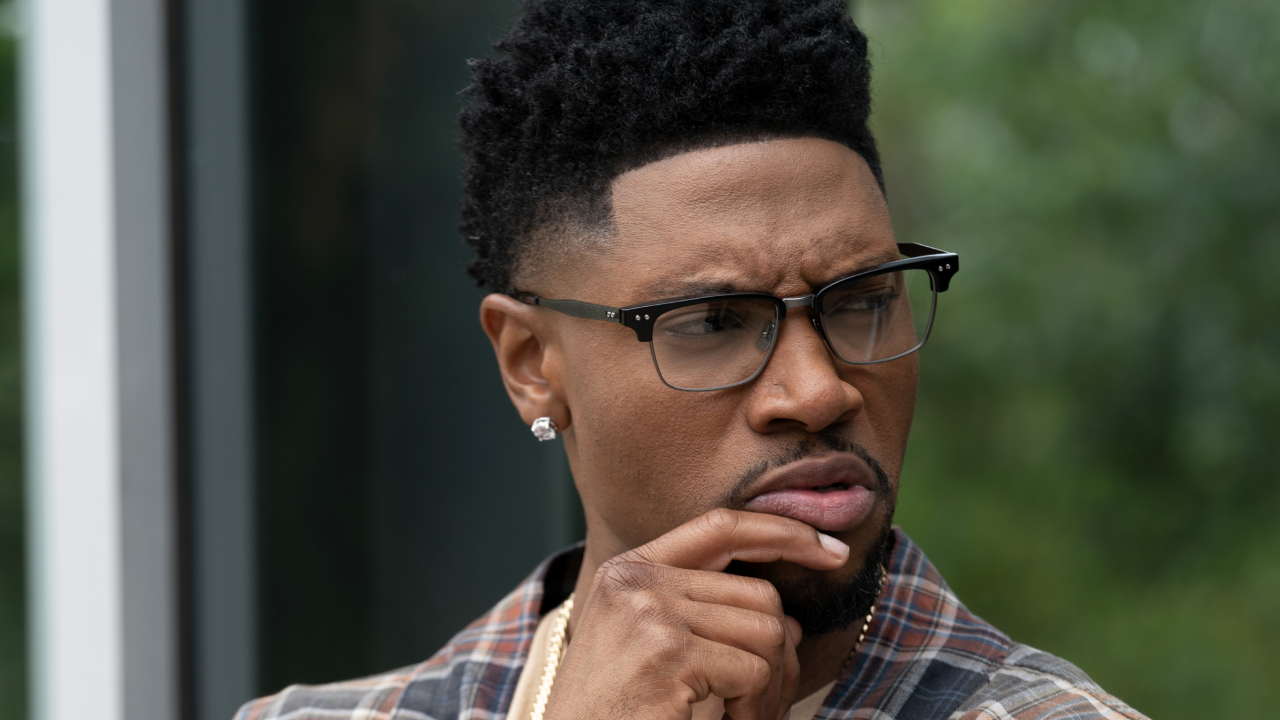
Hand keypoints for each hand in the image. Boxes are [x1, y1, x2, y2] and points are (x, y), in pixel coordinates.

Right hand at [543, 509, 850, 719]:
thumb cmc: (614, 714)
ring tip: (745, 719)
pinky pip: (754, 672)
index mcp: (628, 571)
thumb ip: (708, 618)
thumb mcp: (650, 650)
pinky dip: (756, 710)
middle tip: (766, 703)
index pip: (721, 527)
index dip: (783, 531)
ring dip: (770, 690)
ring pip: (766, 633)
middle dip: (780, 653)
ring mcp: (649, 613)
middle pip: (758, 592)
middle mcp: (635, 581)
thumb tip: (789, 622)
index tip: (832, 551)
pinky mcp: (668, 654)